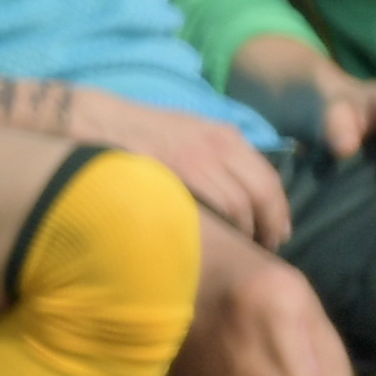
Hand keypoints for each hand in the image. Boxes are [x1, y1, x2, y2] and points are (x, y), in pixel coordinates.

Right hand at [0, 72, 290, 244]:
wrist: (97, 123)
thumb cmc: (143, 134)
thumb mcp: (190, 135)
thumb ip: (218, 159)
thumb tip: (244, 195)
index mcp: (226, 136)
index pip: (269, 179)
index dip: (278, 212)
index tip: (278, 233)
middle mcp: (219, 146)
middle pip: (262, 196)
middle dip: (269, 227)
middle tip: (267, 249)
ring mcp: (198, 160)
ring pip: (240, 207)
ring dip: (247, 234)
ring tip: (243, 253)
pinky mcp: (177, 175)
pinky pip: (213, 209)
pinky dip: (224, 231)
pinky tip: (219, 244)